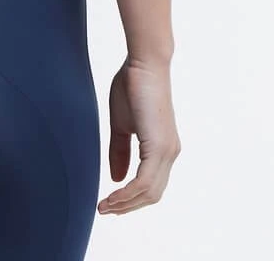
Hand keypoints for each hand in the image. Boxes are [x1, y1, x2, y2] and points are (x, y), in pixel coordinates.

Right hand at [97, 55, 180, 214]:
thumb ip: (120, 150)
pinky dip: (128, 194)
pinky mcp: (159, 147)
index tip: (108, 203)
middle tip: (104, 209)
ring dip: (125, 203)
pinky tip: (112, 196)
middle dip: (128, 206)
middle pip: (152, 195)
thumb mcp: (122, 124)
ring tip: (104, 206)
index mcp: (162, 147)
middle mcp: (170, 153)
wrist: (143, 63)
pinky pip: (144, 182)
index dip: (131, 198)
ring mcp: (167, 151)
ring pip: (149, 193)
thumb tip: (117, 178)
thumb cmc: (133, 85)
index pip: (150, 185)